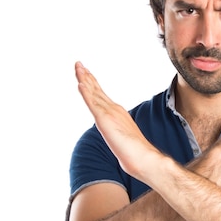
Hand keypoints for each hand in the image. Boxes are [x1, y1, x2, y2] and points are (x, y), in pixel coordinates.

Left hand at [74, 62, 160, 178]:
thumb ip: (117, 133)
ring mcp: (109, 113)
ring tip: (78, 67)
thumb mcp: (122, 138)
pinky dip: (86, 93)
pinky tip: (80, 84)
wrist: (142, 157)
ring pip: (93, 92)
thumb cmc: (135, 152)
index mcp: (116, 112)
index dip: (92, 83)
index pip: (100, 95)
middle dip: (86, 76)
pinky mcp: (104, 120)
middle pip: (96, 89)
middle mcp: (113, 109)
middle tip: (78, 63)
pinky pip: (92, 104)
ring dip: (84, 79)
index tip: (85, 72)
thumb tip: (117, 137)